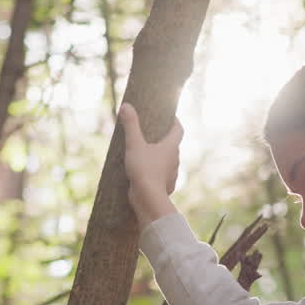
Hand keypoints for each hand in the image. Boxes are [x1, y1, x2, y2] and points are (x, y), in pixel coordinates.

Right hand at [119, 102, 182, 225]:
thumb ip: (130, 125)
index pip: (179, 130)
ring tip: (146, 153)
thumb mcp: (134, 144)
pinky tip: (145, 172)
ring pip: (168, 161)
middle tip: (152, 134)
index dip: (175, 122)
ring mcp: (171, 174)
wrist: (148, 198)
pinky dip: (156, 171)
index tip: (170, 117)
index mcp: (171, 147)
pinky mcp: (165, 186)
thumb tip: (126, 105)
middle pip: (173, 145)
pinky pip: (162, 175)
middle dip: (164, 139)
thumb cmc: (144, 169)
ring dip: (159, 156)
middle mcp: (175, 160)